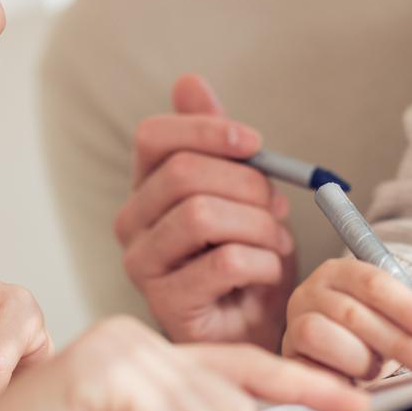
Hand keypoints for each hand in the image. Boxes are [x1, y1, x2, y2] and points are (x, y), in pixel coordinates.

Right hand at [119, 74, 295, 349]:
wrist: (257, 329)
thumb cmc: (248, 255)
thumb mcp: (241, 190)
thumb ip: (217, 140)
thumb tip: (188, 81)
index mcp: (147, 186)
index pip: (153, 137)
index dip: (205, 129)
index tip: (255, 142)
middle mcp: (133, 222)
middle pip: (182, 174)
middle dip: (246, 183)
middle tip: (278, 205)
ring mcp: (143, 265)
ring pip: (202, 216)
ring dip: (259, 225)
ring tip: (277, 242)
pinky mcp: (167, 303)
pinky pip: (224, 262)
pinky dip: (263, 262)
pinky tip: (270, 272)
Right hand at [281, 259, 411, 382]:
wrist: (330, 354)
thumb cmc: (367, 333)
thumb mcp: (400, 321)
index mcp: (342, 271)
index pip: (375, 282)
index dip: (409, 307)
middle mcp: (313, 290)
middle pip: (356, 312)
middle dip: (401, 341)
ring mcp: (296, 320)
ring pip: (328, 334)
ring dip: (367, 358)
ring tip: (381, 370)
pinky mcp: (289, 353)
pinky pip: (311, 362)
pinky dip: (342, 373)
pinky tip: (359, 381)